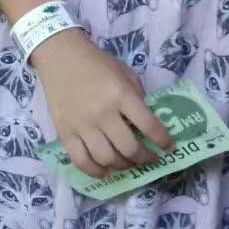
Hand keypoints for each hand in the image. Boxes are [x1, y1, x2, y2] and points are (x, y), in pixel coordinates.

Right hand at [31, 28, 173, 178]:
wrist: (60, 57)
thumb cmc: (96, 63)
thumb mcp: (124, 73)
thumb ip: (137, 97)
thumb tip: (145, 122)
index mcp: (121, 95)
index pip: (148, 125)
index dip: (162, 140)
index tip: (169, 147)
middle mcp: (103, 113)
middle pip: (128, 148)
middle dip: (145, 158)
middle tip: (151, 159)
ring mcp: (82, 125)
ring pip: (106, 158)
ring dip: (123, 166)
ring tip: (130, 164)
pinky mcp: (65, 133)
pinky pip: (81, 160)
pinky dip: (95, 171)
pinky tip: (105, 172)